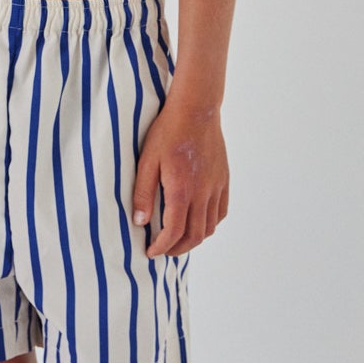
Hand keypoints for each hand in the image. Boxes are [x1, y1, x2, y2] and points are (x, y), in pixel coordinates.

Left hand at [131, 101, 227, 257]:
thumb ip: (143, 192)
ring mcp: (216, 187)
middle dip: (178, 249)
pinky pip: (221, 211)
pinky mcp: (223, 180)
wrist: (196, 111)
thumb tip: (140, 221)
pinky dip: (210, 224)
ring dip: (194, 239)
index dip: (162, 246)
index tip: (150, 251)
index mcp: (182, 190)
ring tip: (178, 240)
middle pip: (195, 235)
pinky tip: (198, 222)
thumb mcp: (147, 161)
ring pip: (210, 226)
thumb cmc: (167, 132)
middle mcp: (203, 193)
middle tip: (162, 251)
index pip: (174, 231)